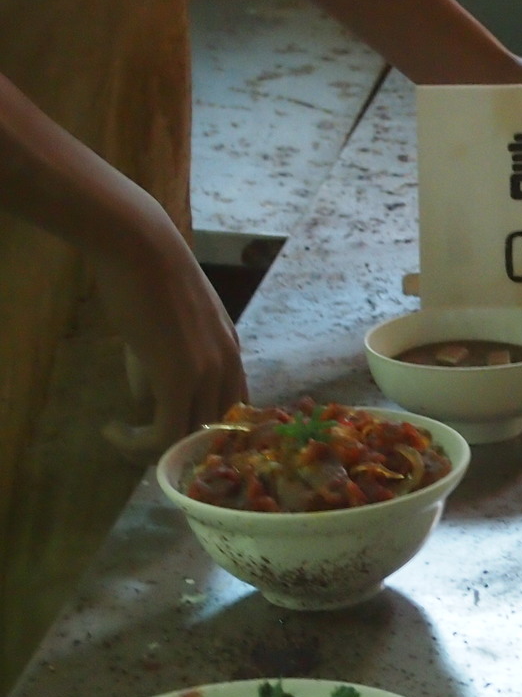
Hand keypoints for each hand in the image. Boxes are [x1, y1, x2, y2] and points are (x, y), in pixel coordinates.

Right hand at [87, 230, 247, 459]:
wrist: (139, 246)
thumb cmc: (145, 277)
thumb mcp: (164, 328)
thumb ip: (160, 365)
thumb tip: (145, 400)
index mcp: (231, 353)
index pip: (235, 410)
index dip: (206, 431)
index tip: (172, 438)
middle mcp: (229, 367)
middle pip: (216, 431)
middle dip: (182, 446)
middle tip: (143, 447)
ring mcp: (208, 375)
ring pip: (190, 438)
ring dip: (154, 450)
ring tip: (122, 439)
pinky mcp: (179, 380)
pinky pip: (166, 434)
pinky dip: (138, 444)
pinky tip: (112, 431)